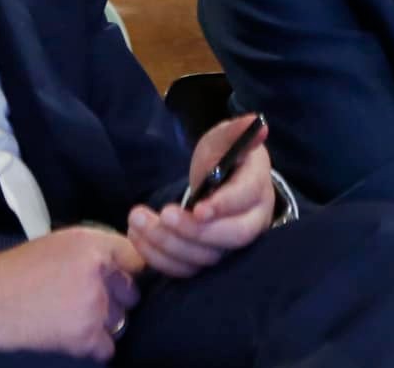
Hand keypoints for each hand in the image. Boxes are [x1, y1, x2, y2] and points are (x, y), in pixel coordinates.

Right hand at [0, 226, 143, 359]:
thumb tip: (126, 259)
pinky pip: (107, 347)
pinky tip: (74, 336)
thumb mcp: (61, 242)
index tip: (120, 276)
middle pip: (132, 291)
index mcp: (94, 245)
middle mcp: (99, 273)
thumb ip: (97, 248)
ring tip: (76, 317)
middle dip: (117, 298)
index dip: (128, 269)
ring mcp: (94, 307)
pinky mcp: (84, 337)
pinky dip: (94, 346)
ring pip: (121, 320)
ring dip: (105, 323)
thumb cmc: (20, 269)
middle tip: (90, 300)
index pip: (136, 258)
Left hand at [127, 114, 276, 277]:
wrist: (218, 182)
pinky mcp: (205, 260)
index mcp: (257, 188)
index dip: (223, 206)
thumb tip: (256, 124)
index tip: (197, 208)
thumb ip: (236, 131)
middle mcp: (251, 222)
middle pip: (231, 237)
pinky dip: (158, 257)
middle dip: (194, 231)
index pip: (246, 201)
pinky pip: (185, 270)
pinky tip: (136, 234)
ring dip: (167, 243)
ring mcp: (229, 246)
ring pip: (204, 257)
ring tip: (137, 219)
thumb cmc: (223, 157)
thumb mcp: (225, 139)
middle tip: (163, 214)